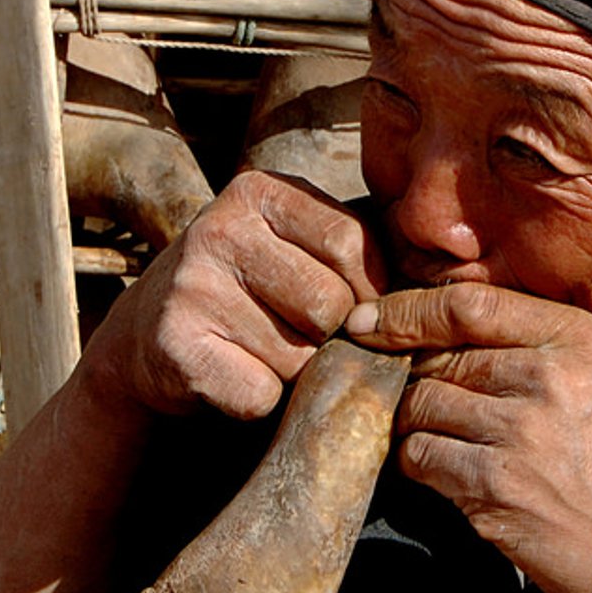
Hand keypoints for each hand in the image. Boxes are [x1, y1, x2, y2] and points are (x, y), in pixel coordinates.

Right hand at [86, 170, 385, 418]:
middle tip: (293, 334)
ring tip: (257, 352)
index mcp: (258, 191)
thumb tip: (447, 276)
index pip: (354, 244)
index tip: (349, 307)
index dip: (367, 291)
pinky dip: (258, 401)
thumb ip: (354, 247)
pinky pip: (260, 394)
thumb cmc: (244, 294)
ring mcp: (191, 288)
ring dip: (292, 372)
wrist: (144, 340)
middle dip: (328, 337)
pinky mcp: (175, 346)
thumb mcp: (292, 246)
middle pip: (331, 304)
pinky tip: (232, 375)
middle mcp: (218, 229)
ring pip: (299, 357)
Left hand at [346, 282, 591, 592]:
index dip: (405, 310)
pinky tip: (454, 477)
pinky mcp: (493, 488)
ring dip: (418, 425)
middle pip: (437, 359)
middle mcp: (548, 378)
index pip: (468, 305)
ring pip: (419, 407)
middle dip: (416, 379)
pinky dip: (422, 465)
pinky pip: (421, 458)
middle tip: (427, 404)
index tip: (369, 320)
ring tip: (450, 445)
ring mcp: (519, 435)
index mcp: (580, 341)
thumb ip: (539, 351)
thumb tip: (441, 335)